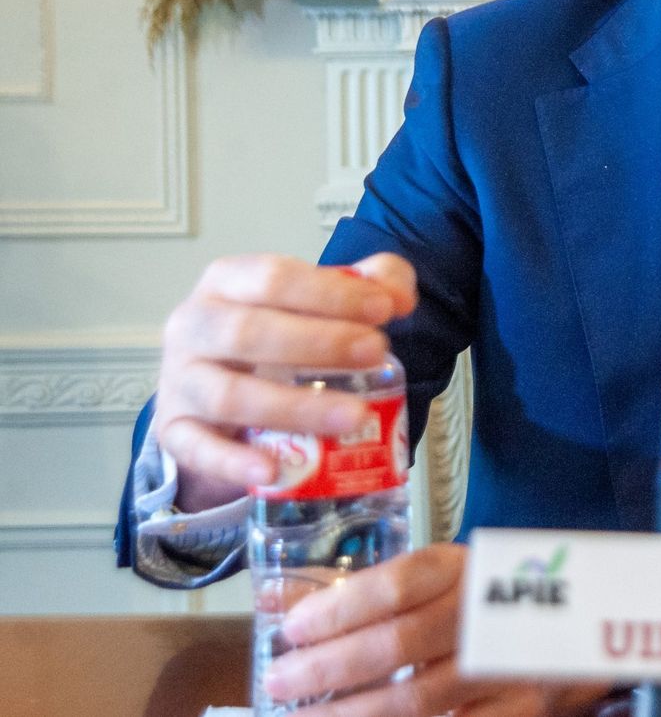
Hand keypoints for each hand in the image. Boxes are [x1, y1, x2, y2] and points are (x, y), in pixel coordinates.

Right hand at [152, 252, 416, 509]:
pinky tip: (274, 468)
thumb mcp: (320, 299)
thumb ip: (368, 284)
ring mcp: (179, 381)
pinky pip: (197, 449)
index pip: (274, 278)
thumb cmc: (277, 331)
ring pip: (229, 395)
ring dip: (295, 407)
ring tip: (354, 415)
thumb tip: (399, 297)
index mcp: (227, 281)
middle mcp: (193, 326)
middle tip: (376, 352)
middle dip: (318, 342)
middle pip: (247, 332)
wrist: (218, 387)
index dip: (331, 293)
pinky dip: (233, 461)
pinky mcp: (174, 431)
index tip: (385, 310)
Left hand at [264, 542, 611, 716]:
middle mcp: (488, 614)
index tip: (293, 627)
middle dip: (331, 667)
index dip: (341, 606)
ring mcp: (505, 668)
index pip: (399, 583)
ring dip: (352, 714)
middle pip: (400, 643)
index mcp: (466, 568)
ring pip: (417, 700)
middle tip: (281, 680)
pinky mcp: (519, 712)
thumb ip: (361, 590)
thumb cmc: (485, 600)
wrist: (574, 627)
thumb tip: (274, 598)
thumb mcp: (434, 580)